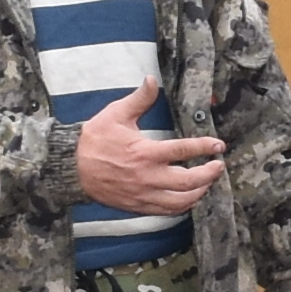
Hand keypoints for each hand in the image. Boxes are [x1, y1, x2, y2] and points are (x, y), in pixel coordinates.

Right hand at [70, 82, 229, 215]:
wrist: (72, 168)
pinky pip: (166, 211)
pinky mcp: (138, 206)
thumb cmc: (94, 139)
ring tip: (207, 183)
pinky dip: (182, 206)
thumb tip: (152, 79)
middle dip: (209, 174)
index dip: (205, 147)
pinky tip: (188, 197)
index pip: (184, 151)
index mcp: (145, 152)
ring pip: (181, 201)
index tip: (218, 145)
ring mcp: (143, 194)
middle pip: (189, 181)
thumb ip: (139, 99)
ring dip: (199, 192)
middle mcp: (147, 177)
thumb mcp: (116, 114)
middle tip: (218, 166)